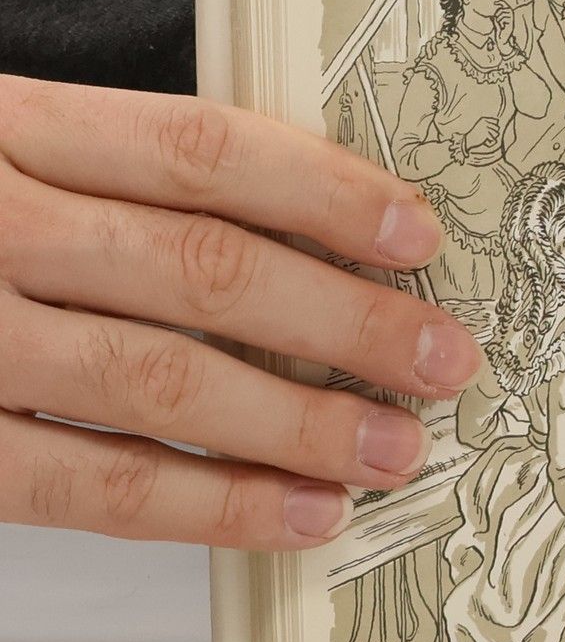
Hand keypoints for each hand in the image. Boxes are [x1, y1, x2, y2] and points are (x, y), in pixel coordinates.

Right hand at [0, 77, 483, 547]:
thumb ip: (107, 174)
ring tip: (394, 449)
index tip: (417, 236)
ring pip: (157, 380)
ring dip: (298, 423)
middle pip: (201, 268)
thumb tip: (299, 227)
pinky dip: (205, 506)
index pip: (199, 149)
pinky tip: (295, 515)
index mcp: (0, 126)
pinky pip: (85, 482)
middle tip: (443, 358)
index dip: (325, 193)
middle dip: (344, 321)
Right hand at [462, 115, 503, 164]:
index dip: (493, 127)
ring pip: (497, 134)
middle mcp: (485, 122)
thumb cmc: (475, 134)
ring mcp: (486, 127)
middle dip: (493, 133)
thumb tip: (499, 120)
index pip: (496, 121)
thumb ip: (489, 124)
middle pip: (497, 128)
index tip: (486, 130)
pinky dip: (489, 143)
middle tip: (484, 135)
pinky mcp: (486, 134)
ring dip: (491, 138)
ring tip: (484, 138)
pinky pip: (494, 140)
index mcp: (484, 119)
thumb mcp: (481, 126)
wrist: (467, 141)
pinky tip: (483, 141)